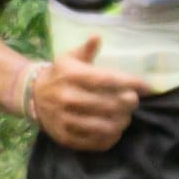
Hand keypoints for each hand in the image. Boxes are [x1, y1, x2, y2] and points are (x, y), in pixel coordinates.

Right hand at [29, 36, 147, 153]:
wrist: (31, 96)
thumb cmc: (59, 74)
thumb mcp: (68, 58)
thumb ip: (86, 50)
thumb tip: (97, 37)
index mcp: (70, 76)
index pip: (107, 80)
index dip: (130, 83)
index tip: (147, 86)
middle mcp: (67, 98)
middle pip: (109, 104)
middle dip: (128, 103)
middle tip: (133, 101)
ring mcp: (65, 120)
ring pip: (105, 126)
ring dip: (122, 121)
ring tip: (125, 116)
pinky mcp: (66, 138)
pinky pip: (96, 142)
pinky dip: (111, 137)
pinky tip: (114, 129)